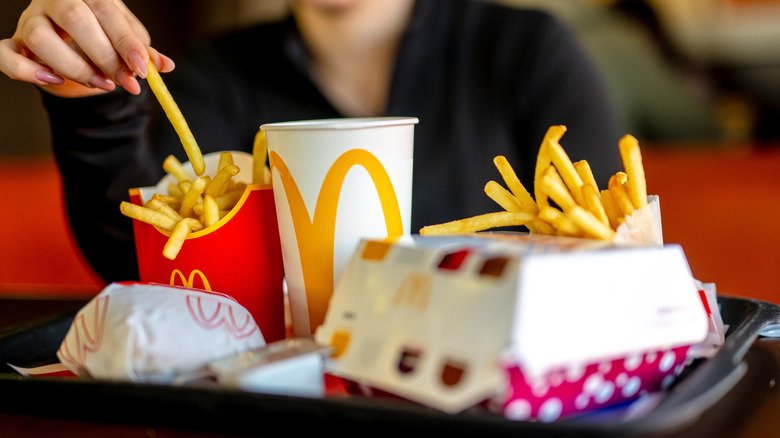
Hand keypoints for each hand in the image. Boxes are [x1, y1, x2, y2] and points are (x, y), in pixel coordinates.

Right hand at [0, 0, 173, 97]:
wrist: (74, 46)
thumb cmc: (103, 38)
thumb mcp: (126, 43)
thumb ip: (143, 53)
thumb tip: (165, 65)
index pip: (106, 11)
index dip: (125, 41)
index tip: (141, 69)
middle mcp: (54, 2)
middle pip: (74, 20)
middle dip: (105, 57)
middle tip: (126, 82)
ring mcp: (30, 21)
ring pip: (40, 38)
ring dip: (74, 67)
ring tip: (101, 84)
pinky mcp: (15, 43)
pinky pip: (5, 54)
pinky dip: (26, 71)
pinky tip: (54, 80)